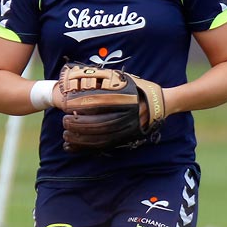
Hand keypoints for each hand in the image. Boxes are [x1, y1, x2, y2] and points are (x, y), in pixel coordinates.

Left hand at [53, 63, 167, 151]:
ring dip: (81, 138)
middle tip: (64, 121)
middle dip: (79, 124)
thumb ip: (107, 80)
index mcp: (127, 98)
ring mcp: (128, 129)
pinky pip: (103, 146)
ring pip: (101, 137)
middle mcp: (128, 115)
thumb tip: (82, 79)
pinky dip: (86, 148)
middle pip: (99, 123)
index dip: (81, 105)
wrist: (161, 103)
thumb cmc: (139, 88)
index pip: (100, 103)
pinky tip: (72, 146)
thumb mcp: (125, 79)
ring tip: (66, 134)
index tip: (67, 105)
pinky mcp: (126, 138)